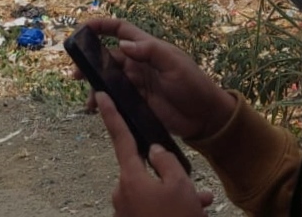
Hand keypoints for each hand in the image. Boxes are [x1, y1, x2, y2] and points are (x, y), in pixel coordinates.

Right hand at [77, 18, 235, 141]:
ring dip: (95, 86)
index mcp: (147, 49)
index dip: (102, 26)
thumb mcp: (175, 64)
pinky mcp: (136, 103)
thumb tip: (123, 45)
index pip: (121, 30)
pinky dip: (104, 103)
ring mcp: (136, 84)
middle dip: (89, 62)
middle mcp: (138, 64)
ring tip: (89, 99)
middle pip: (107, 57)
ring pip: (108, 80)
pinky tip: (97, 110)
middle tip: (75, 74)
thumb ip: (150, 52)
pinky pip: (115, 99)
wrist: (206, 118)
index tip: (83, 28)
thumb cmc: (194, 85)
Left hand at [97, 92, 213, 216]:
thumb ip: (166, 161)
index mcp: (130, 178)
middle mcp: (122, 193)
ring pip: (154, 191)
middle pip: (145, 171)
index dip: (112, 115)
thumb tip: (155, 152)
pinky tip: (195, 210)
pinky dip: (171, 206)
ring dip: (176, 194)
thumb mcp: (179, 185)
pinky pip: (153, 207)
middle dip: (168, 174)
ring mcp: (126, 211)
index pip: (120, 138)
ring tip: (201, 202)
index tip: (101, 95)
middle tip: (193, 186)